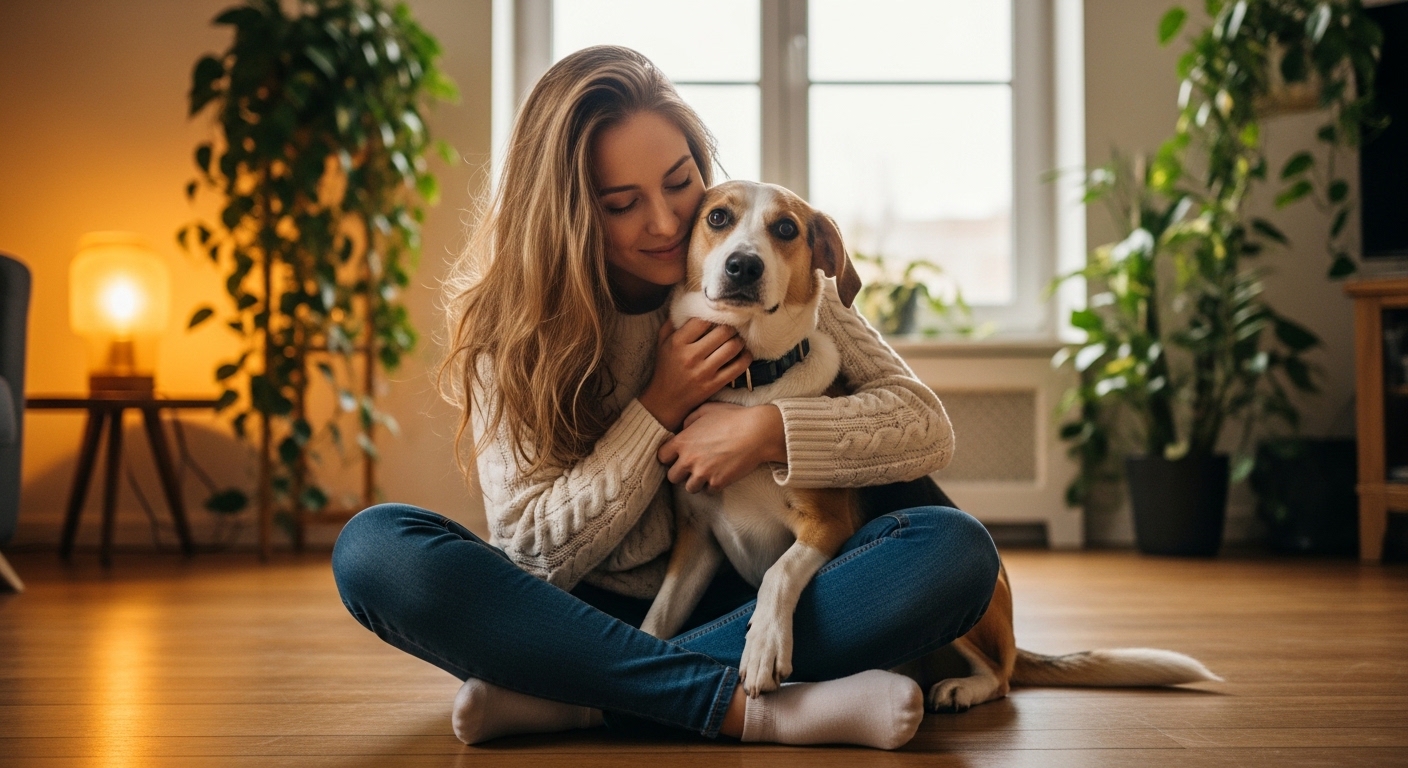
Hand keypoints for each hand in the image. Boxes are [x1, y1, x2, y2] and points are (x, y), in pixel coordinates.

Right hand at [638, 318, 751, 430]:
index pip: (703, 320)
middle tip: (732, 328)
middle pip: (722, 332)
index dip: (713, 316)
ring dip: (739, 341)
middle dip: (730, 327)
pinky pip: (738, 367)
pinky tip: (744, 354)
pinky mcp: (714, 384)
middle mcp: (691, 355)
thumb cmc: (666, 368)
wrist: (665, 401)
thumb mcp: (662, 343)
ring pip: (732, 347)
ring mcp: (704, 371)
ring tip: (737, 340)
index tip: (717, 317)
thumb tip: (688, 304)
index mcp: (678, 342)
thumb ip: (673, 323)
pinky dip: (746, 358)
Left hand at [658, 402, 786, 492]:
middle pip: (672, 477)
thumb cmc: (733, 417)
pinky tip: (720, 475)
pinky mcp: (718, 482)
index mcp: (683, 441)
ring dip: (696, 482)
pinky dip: (713, 485)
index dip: (669, 457)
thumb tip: (683, 429)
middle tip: (692, 467)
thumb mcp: (707, 410)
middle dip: (681, 473)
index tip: (678, 456)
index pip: (662, 457)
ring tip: (707, 473)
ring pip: (689, 488)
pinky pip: (709, 491)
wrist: (757, 431)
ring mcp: (703, 473)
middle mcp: (689, 459)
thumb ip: (689, 420)